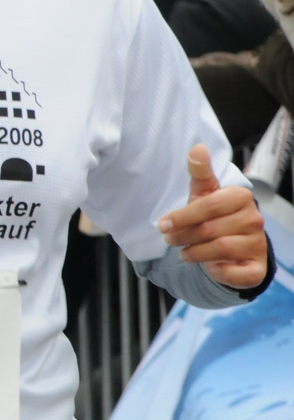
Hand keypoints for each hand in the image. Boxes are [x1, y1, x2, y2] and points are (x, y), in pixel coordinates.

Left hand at [157, 144, 267, 289]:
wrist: (234, 248)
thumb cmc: (214, 216)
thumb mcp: (204, 193)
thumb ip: (200, 173)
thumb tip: (197, 147)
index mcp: (240, 197)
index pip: (207, 206)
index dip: (181, 217)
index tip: (161, 225)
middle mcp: (254, 219)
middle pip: (210, 229)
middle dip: (183, 236)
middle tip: (169, 239)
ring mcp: (258, 244)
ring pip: (220, 249)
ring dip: (195, 253)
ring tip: (184, 253)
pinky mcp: (257, 269)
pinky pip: (236, 273)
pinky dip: (219, 272)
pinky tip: (210, 267)